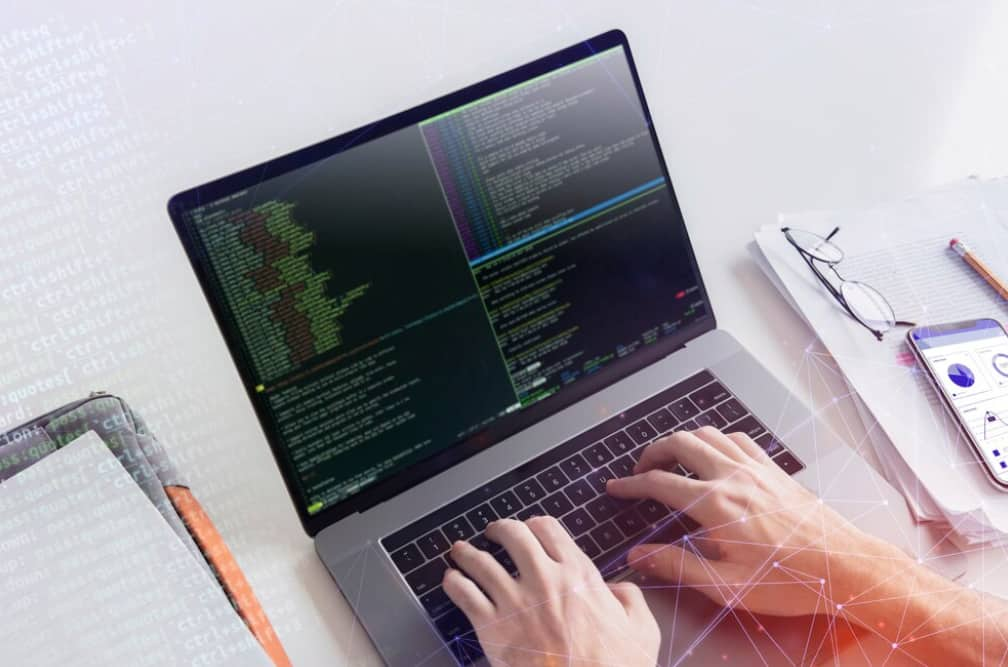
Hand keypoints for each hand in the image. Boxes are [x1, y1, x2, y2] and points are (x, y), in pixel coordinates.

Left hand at [442, 516, 659, 666]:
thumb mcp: (641, 629)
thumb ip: (629, 599)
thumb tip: (616, 589)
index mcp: (578, 574)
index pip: (548, 529)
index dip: (536, 525)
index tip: (531, 529)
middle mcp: (544, 579)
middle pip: (513, 535)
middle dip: (500, 529)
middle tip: (494, 532)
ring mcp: (515, 602)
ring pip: (481, 562)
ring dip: (468, 553)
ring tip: (461, 551)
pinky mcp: (492, 627)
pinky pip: (464, 594)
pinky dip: (454, 583)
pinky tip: (451, 580)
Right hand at [607, 427, 892, 617]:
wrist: (845, 567)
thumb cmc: (790, 581)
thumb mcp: (725, 586)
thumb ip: (677, 566)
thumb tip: (640, 556)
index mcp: (717, 505)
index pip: (660, 482)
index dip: (632, 484)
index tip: (617, 487)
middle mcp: (734, 477)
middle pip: (680, 444)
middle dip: (652, 452)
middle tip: (639, 469)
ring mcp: (756, 469)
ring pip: (707, 434)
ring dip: (681, 441)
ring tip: (670, 457)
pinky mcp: (774, 470)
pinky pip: (738, 438)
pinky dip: (717, 439)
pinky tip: (715, 453)